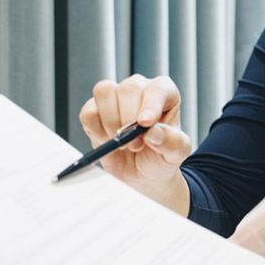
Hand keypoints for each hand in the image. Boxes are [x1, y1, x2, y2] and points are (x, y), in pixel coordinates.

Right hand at [79, 74, 191, 211]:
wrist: (142, 175)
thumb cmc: (161, 157)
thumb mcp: (176, 154)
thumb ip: (172, 142)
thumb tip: (154, 132)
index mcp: (165, 94)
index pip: (158, 88)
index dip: (150, 104)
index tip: (145, 123)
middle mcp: (140, 90)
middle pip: (129, 88)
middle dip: (130, 119)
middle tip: (136, 144)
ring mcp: (115, 98)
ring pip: (104, 92)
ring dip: (111, 122)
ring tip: (123, 143)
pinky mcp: (95, 112)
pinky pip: (88, 111)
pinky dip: (95, 129)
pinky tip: (107, 141)